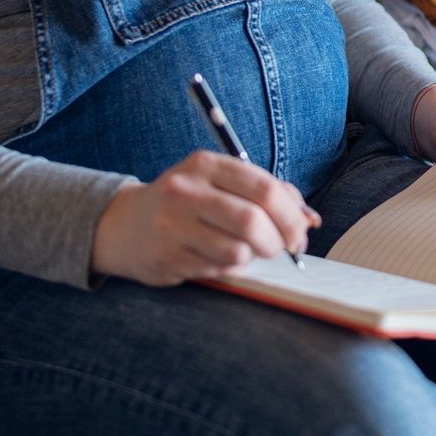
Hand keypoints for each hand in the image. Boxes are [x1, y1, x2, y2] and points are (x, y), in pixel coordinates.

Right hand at [90, 150, 322, 286]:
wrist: (126, 225)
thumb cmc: (189, 202)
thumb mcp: (222, 183)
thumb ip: (268, 193)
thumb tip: (309, 219)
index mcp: (206, 165)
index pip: (263, 188)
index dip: (291, 215)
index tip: (300, 231)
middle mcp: (186, 191)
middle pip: (252, 222)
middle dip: (278, 241)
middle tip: (282, 248)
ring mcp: (172, 226)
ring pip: (237, 252)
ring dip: (252, 258)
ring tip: (244, 250)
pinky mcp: (167, 257)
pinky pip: (218, 271)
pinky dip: (230, 269)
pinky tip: (217, 258)